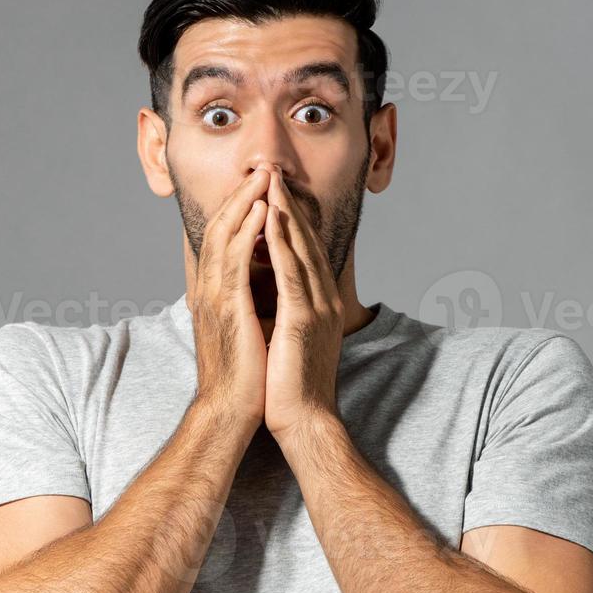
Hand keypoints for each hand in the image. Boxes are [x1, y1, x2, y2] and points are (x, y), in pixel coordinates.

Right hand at [190, 168, 270, 431]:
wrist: (230, 410)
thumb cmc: (242, 376)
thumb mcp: (242, 329)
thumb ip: (245, 302)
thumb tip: (261, 285)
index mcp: (214, 293)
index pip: (223, 239)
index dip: (239, 209)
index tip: (258, 186)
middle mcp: (209, 289)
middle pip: (222, 228)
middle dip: (241, 195)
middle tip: (261, 167)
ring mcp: (216, 297)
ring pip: (227, 236)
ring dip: (245, 202)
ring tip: (263, 175)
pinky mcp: (228, 309)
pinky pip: (236, 260)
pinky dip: (248, 232)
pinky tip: (262, 210)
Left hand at [258, 163, 344, 446]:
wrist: (303, 421)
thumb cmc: (290, 386)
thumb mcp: (289, 338)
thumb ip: (285, 311)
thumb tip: (269, 293)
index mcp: (319, 303)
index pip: (304, 250)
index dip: (290, 218)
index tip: (273, 190)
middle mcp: (324, 299)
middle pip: (305, 241)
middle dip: (288, 204)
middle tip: (272, 171)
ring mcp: (317, 307)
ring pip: (300, 249)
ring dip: (284, 213)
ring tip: (270, 182)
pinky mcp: (304, 319)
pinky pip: (291, 272)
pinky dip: (282, 243)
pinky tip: (273, 220)